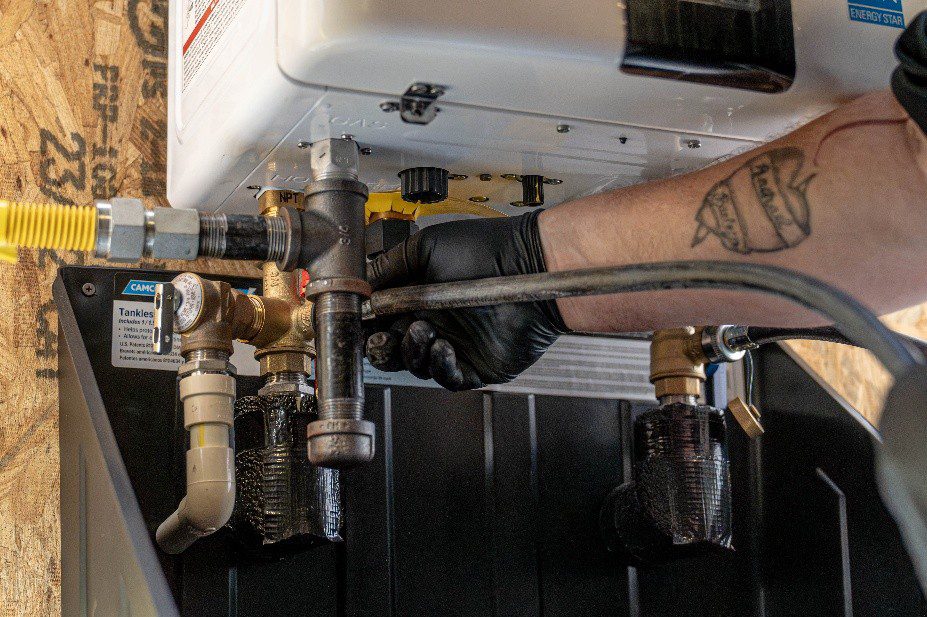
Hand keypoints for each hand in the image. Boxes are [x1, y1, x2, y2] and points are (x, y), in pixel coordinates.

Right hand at [364, 210, 567, 390]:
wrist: (530, 267)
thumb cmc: (486, 250)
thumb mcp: (426, 248)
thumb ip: (390, 266)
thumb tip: (361, 283)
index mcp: (419, 298)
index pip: (383, 321)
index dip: (368, 326)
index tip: (359, 324)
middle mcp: (436, 323)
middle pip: (394, 350)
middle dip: (383, 347)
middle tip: (383, 338)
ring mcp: (455, 346)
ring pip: (417, 366)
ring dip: (412, 352)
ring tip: (422, 330)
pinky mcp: (476, 366)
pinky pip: (448, 378)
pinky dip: (439, 367)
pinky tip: (442, 347)